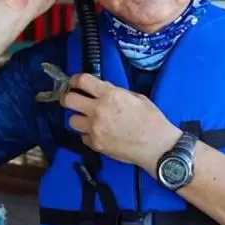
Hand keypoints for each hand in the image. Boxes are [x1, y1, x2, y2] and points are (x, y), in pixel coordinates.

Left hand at [62, 74, 180, 169]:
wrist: (156, 145)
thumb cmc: (151, 119)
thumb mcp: (136, 97)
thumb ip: (116, 92)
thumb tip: (104, 90)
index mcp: (110, 95)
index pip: (82, 81)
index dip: (75, 80)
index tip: (74, 82)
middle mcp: (98, 110)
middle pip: (68, 100)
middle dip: (68, 98)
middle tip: (74, 100)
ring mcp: (94, 129)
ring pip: (72, 120)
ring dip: (79, 118)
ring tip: (88, 120)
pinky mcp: (95, 144)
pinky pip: (83, 137)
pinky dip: (88, 135)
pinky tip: (99, 134)